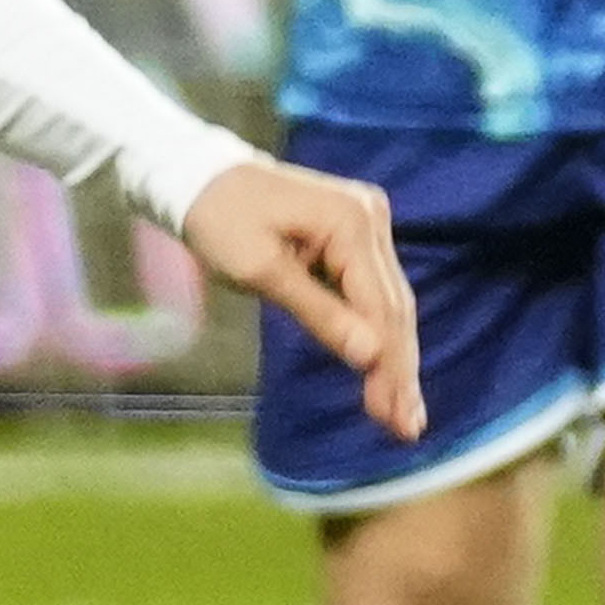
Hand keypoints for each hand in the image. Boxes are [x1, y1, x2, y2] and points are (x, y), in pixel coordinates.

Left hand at [182, 157, 424, 440]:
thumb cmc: (219, 219)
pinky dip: (375, 332)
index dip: (390, 365)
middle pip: (394, 306)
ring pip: (388, 302)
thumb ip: (318, 313)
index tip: (396, 416)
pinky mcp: (354, 234)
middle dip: (399, 370)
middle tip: (407, 428)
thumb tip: (370, 355)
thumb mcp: (261, 271)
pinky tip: (384, 371)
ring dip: (394, 358)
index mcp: (350, 222)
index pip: (381, 305)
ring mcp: (366, 223)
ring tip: (402, 414)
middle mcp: (370, 217)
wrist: (197, 176)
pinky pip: (371, 290)